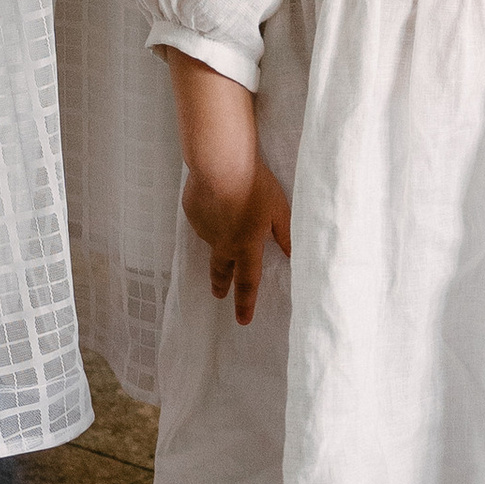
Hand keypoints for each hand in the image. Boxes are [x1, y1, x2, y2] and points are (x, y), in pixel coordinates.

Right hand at [182, 152, 291, 322]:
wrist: (220, 163)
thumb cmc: (255, 185)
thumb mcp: (279, 210)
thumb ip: (285, 234)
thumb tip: (293, 254)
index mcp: (246, 246)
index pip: (247, 282)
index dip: (245, 303)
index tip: (242, 321)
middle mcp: (222, 243)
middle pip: (221, 270)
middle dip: (221, 284)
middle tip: (218, 293)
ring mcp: (203, 228)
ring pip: (212, 238)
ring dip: (218, 236)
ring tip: (226, 215)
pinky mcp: (191, 211)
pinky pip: (202, 216)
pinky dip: (210, 211)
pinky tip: (216, 194)